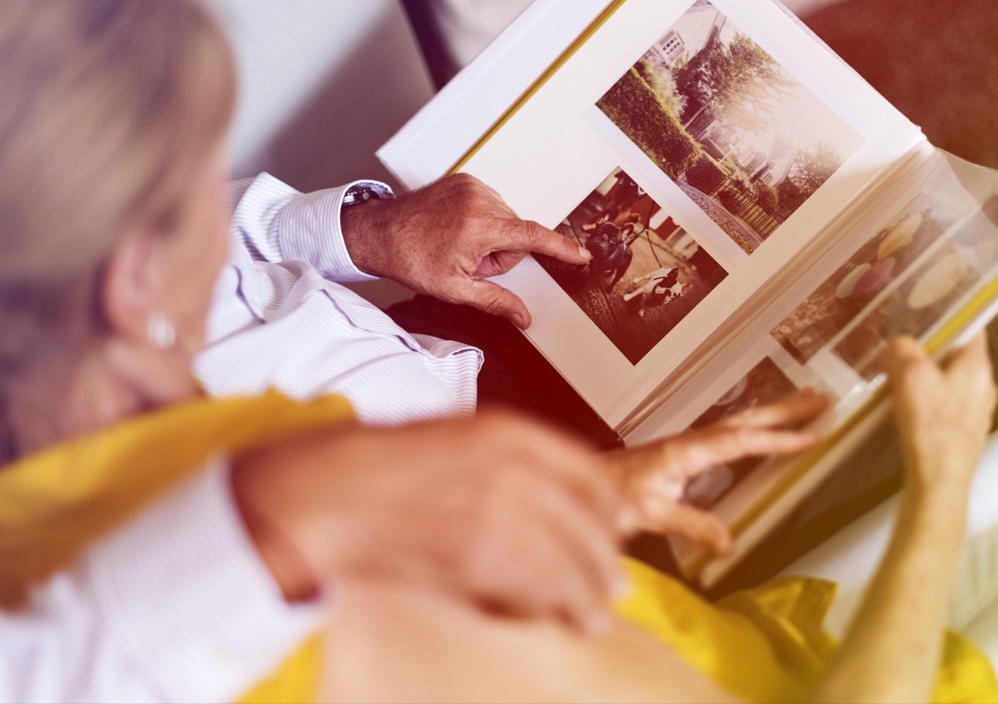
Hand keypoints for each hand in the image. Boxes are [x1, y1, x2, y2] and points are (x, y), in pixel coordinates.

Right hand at [230, 410, 626, 633]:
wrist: (326, 491)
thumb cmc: (372, 464)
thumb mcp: (448, 437)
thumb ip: (497, 458)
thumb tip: (538, 492)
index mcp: (505, 430)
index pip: (583, 468)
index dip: (607, 502)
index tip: (621, 521)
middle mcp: (512, 465)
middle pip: (584, 518)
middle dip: (602, 554)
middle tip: (614, 579)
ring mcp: (498, 508)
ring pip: (567, 556)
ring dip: (588, 588)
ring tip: (596, 610)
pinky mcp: (479, 553)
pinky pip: (537, 584)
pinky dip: (559, 604)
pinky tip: (570, 617)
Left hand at [341, 174, 590, 327]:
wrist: (380, 233)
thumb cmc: (410, 259)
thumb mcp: (455, 290)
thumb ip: (496, 302)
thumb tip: (523, 317)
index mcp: (478, 228)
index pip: (532, 237)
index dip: (561, 248)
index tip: (581, 254)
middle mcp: (479, 201)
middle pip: (516, 233)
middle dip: (501, 252)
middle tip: (470, 262)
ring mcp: (472, 187)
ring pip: (505, 219)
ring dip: (491, 236)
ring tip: (459, 244)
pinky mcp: (465, 180)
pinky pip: (491, 204)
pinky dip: (482, 220)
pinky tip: (458, 229)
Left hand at [604, 390, 826, 554]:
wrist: (581, 484)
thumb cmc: (608, 497)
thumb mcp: (648, 514)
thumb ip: (689, 524)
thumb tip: (729, 542)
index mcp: (685, 451)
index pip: (740, 441)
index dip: (777, 439)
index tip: (810, 437)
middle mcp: (689, 441)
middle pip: (746, 420)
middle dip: (784, 409)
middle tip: (820, 399)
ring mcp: (687, 444)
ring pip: (739, 422)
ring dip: (772, 412)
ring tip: (803, 402)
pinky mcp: (683, 452)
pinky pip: (729, 433)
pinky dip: (754, 426)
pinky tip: (762, 430)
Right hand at [884, 332, 997, 492]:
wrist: (939, 480)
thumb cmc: (931, 429)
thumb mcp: (910, 376)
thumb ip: (903, 350)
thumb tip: (898, 346)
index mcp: (977, 366)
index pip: (971, 326)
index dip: (949, 316)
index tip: (927, 314)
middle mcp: (983, 386)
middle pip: (954, 355)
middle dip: (925, 353)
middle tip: (899, 355)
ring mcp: (975, 410)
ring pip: (947, 381)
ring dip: (921, 380)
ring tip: (896, 386)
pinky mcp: (963, 430)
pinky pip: (942, 405)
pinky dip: (923, 403)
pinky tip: (903, 414)